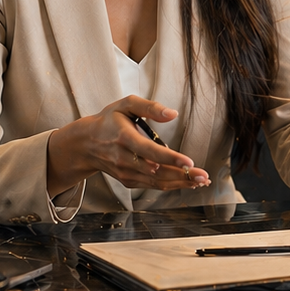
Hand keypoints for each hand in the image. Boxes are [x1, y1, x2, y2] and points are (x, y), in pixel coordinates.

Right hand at [46, 94, 211, 196]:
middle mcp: (125, 159)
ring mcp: (126, 172)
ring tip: (201, 181)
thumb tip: (173, 113)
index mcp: (125, 138)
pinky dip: (171, 186)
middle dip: (182, 175)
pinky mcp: (129, 180)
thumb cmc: (108, 121)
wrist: (86, 144)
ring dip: (180, 183)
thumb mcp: (126, 104)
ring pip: (156, 182)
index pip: (150, 151)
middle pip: (157, 171)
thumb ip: (150, 107)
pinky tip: (187, 183)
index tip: (189, 162)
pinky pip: (152, 186)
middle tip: (203, 176)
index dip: (170, 158)